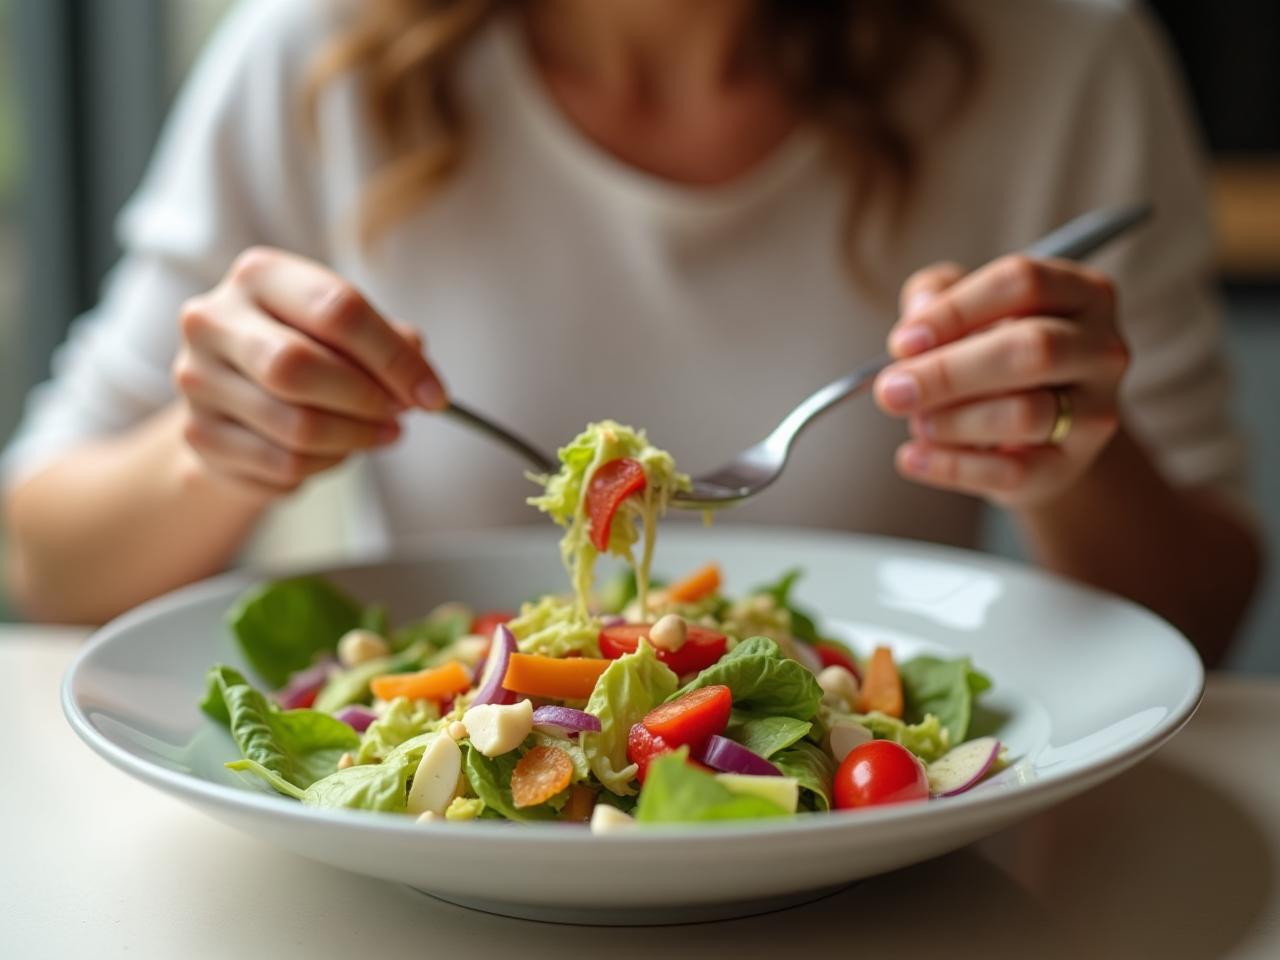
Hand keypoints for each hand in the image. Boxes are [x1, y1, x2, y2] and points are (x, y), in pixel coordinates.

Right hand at [173, 247, 445, 493]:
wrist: (232, 400)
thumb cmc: (302, 351)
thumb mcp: (343, 331)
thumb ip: (387, 342)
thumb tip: (420, 378)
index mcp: (259, 275)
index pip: (337, 310)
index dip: (395, 358)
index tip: (433, 394)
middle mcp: (213, 320)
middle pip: (300, 367)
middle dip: (366, 400)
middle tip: (400, 416)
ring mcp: (197, 380)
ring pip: (296, 426)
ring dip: (355, 439)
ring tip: (378, 434)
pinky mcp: (198, 436)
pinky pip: (283, 464)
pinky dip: (326, 464)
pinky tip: (337, 452)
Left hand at [873, 255, 1128, 507]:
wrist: (1038, 430)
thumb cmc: (995, 352)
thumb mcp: (966, 309)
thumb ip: (935, 295)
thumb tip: (914, 325)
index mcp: (1081, 292)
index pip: (1021, 283)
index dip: (954, 310)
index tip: (902, 342)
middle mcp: (1102, 349)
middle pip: (1032, 349)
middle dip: (949, 372)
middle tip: (892, 389)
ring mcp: (1094, 411)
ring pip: (1024, 415)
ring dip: (952, 420)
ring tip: (915, 422)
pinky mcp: (1070, 466)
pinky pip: (1010, 471)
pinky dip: (950, 466)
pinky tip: (912, 457)